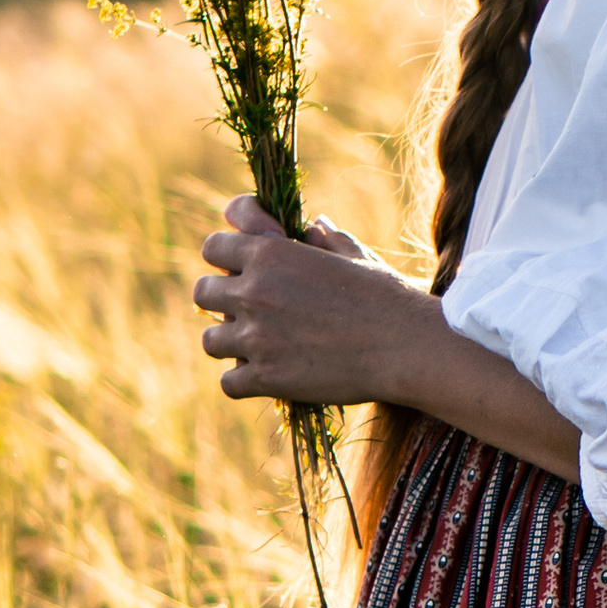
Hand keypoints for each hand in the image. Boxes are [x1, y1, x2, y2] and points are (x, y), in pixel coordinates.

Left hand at [194, 196, 415, 404]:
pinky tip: (267, 377)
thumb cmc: (385, 297)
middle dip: (222, 299)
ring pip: (209, 339)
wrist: (404, 347)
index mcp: (270, 252)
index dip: (226, 254)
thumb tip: (314, 226)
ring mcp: (255, 336)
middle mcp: (253, 290)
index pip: (213, 245)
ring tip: (257, 346)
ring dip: (229, 342)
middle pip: (202, 291)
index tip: (242, 265)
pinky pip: (228, 382)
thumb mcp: (354, 256)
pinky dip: (244, 381)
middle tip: (250, 310)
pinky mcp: (265, 377)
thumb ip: (326, 239)